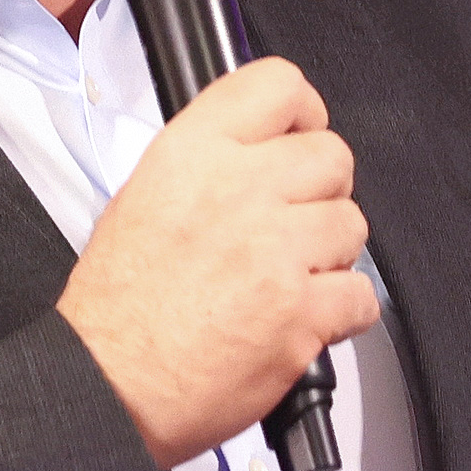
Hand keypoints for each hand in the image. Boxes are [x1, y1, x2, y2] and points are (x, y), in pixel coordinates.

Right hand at [57, 57, 379, 469]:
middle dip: (321, 192)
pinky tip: (302, 320)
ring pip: (352, 225)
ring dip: (330, 255)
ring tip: (289, 280)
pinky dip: (341, 313)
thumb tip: (261, 155)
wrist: (109, 385)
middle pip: (332, 156)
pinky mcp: (302, 311)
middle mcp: (239, 190)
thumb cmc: (115, 310)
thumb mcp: (143, 199)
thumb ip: (209, 166)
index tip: (300, 136)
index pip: (279, 85)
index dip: (303, 112)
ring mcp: (275, 250)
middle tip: (293, 224)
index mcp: (193, 154)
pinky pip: (361, 295)